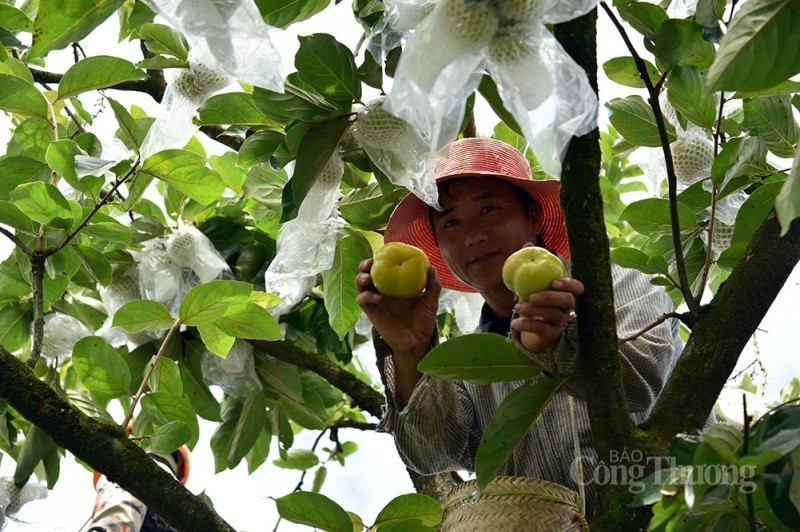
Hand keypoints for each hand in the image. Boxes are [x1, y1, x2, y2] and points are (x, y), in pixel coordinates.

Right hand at [356, 258, 441, 407]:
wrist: (416, 341)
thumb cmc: (423, 321)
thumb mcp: (430, 302)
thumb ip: (433, 286)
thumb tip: (433, 267)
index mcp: (395, 284)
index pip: (384, 266)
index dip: (381, 258)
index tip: (384, 251)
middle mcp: (383, 289)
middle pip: (368, 272)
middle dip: (365, 265)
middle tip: (370, 263)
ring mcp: (376, 300)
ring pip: (361, 284)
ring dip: (361, 278)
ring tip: (367, 278)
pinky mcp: (371, 312)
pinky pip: (362, 300)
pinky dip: (366, 295)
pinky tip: (376, 297)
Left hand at [511, 277, 583, 352]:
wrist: (529, 329)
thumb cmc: (532, 303)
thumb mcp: (532, 290)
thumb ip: (532, 278)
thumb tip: (521, 259)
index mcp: (564, 293)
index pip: (577, 287)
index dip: (569, 284)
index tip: (554, 283)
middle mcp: (566, 308)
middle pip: (568, 301)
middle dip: (550, 297)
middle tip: (532, 297)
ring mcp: (560, 321)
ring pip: (553, 314)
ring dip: (533, 310)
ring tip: (517, 307)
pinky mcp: (551, 334)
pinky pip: (541, 328)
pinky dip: (526, 324)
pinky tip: (515, 323)